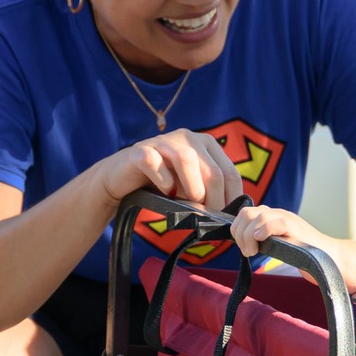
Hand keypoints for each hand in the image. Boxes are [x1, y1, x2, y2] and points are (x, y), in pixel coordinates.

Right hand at [92, 129, 242, 210]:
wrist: (124, 177)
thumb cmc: (163, 183)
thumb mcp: (192, 187)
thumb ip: (210, 193)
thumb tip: (228, 214)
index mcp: (206, 144)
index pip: (229, 172)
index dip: (231, 198)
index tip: (225, 217)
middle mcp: (187, 137)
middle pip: (212, 170)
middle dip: (214, 199)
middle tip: (208, 217)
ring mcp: (162, 141)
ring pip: (186, 159)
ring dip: (194, 188)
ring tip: (192, 203)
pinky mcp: (140, 150)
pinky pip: (155, 163)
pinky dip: (164, 181)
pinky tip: (166, 192)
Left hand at [229, 205, 355, 289]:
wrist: (331, 260)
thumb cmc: (305, 256)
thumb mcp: (278, 246)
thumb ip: (263, 241)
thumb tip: (244, 245)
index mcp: (272, 217)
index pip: (244, 213)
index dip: (237, 229)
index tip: (242, 247)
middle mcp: (278, 214)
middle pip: (247, 213)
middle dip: (240, 233)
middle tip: (248, 251)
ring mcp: (288, 219)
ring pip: (258, 215)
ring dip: (248, 235)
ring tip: (253, 251)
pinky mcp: (297, 228)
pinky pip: (277, 221)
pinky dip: (264, 229)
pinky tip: (259, 239)